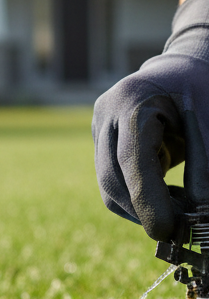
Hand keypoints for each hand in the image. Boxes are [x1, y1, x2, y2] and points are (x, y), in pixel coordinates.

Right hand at [92, 9, 208, 240]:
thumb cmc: (200, 88)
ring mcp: (100, 130)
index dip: (147, 200)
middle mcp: (107, 115)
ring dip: (144, 209)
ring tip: (182, 208)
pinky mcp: (104, 144)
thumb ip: (204, 168)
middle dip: (145, 211)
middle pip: (113, 180)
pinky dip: (143, 199)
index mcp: (133, 102)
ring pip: (111, 189)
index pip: (132, 160)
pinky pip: (117, 185)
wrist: (183, 68)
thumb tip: (199, 216)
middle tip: (182, 228)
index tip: (167, 231)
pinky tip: (171, 196)